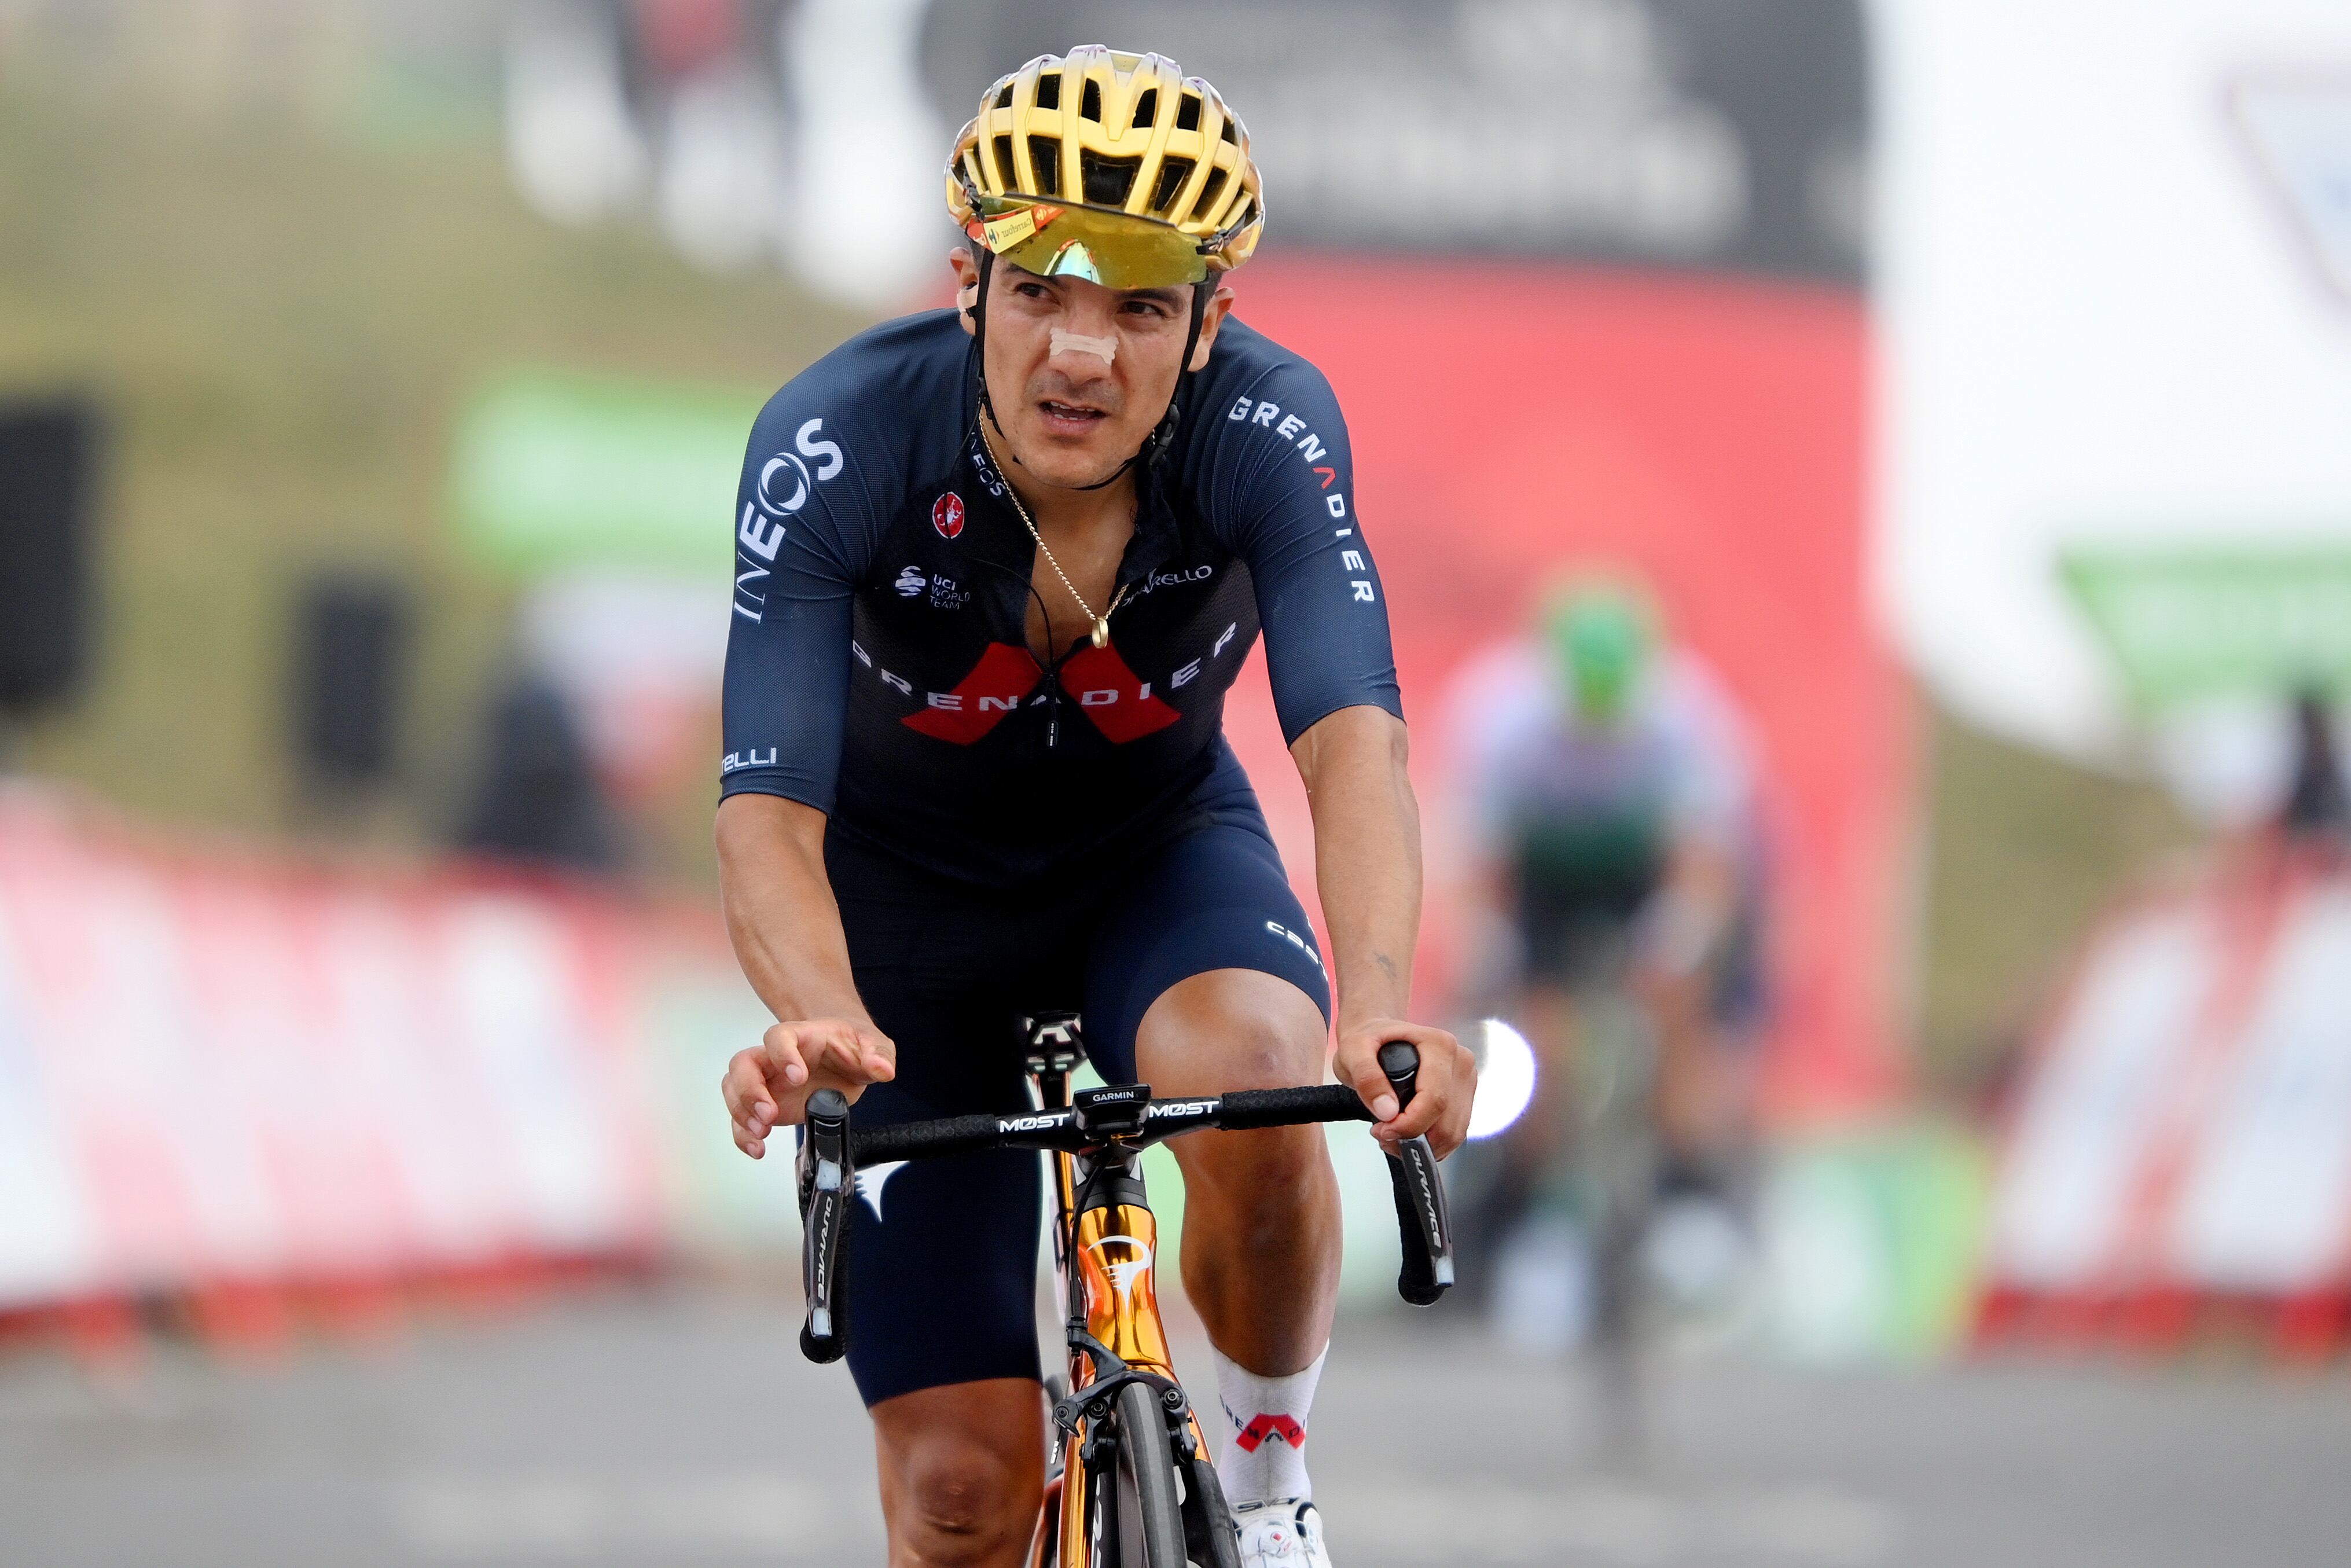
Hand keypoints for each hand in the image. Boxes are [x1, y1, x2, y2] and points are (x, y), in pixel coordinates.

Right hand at [721, 1018, 895, 1158]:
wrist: (846, 1056)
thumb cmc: (851, 1046)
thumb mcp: (872, 1045)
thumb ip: (877, 1054)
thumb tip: (882, 1068)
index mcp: (801, 1037)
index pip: (778, 1037)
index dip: (782, 1055)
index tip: (797, 1076)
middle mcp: (776, 1058)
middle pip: (743, 1064)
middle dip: (750, 1090)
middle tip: (769, 1113)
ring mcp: (767, 1082)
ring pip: (734, 1088)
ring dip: (741, 1113)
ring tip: (761, 1133)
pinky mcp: (766, 1105)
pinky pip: (741, 1117)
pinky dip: (742, 1134)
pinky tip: (757, 1147)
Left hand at [1333, 1019, 1475, 1159]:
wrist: (1377, 1035)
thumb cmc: (1368, 1040)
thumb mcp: (1353, 1052)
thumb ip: (1367, 1078)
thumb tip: (1388, 1111)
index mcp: (1439, 1045)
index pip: (1435, 1099)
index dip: (1409, 1124)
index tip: (1383, 1130)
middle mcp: (1459, 1062)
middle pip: (1446, 1122)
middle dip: (1413, 1138)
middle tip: (1383, 1134)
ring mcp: (1464, 1081)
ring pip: (1452, 1133)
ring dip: (1422, 1145)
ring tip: (1392, 1134)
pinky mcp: (1462, 1097)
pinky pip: (1453, 1132)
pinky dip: (1430, 1143)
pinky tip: (1406, 1132)